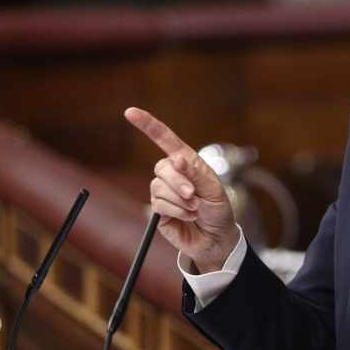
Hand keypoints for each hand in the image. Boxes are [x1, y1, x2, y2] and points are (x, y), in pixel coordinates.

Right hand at [124, 108, 238, 272]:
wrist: (216, 237)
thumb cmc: (218, 210)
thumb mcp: (215, 189)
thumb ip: (196, 173)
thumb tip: (176, 158)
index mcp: (187, 162)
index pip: (164, 139)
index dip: (147, 125)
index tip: (130, 112)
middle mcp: (172, 174)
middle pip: (161, 168)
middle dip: (178, 183)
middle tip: (194, 196)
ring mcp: (164, 191)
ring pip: (159, 187)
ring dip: (180, 200)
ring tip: (195, 209)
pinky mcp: (159, 210)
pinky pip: (159, 204)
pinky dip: (177, 211)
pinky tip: (189, 216)